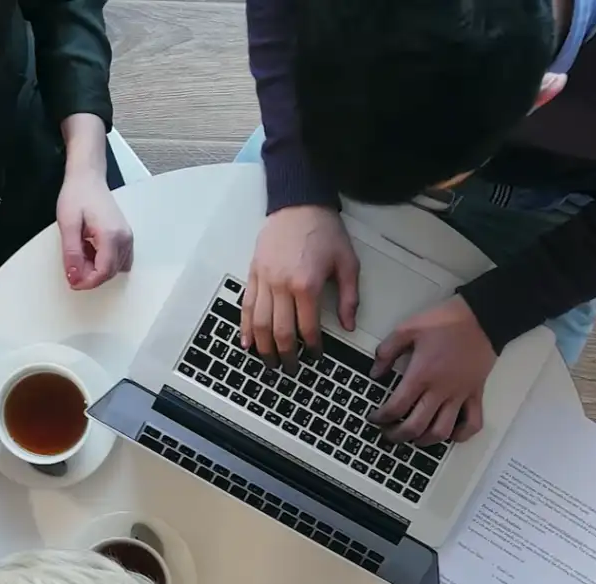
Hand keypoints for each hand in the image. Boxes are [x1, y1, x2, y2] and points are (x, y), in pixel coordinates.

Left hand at [56, 170, 133, 290]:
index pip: (103, 272)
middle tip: (72, 266)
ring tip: (81, 253)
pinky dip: (103, 262)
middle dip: (90, 276)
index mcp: (111, 235)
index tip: (72, 281)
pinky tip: (91, 250)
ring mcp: (127, 238)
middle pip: (109, 272)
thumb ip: (72, 253)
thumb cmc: (78, 195)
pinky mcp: (125, 238)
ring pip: (114, 268)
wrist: (88, 177)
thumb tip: (74, 277)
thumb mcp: (68, 224)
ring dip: (96, 268)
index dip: (87, 282)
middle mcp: (124, 239)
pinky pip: (117, 260)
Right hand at [242, 206, 358, 372]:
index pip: (307, 327)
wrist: (299, 203)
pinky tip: (247, 343)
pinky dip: (245, 327)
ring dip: (263, 347)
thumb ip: (349, 297)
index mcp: (307, 285)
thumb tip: (348, 325)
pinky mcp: (253, 274)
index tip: (315, 357)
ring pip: (259, 323)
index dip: (312, 347)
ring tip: (268, 363)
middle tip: (290, 368)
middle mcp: (281, 286)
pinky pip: (246, 306)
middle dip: (285, 355)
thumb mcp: (347, 262)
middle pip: (280, 331)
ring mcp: (264, 280)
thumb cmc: (324, 231)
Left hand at [371, 296, 495, 444]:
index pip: (396, 407)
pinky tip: (450, 434)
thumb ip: (386, 351)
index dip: (381, 417)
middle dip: (397, 436)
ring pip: (442, 431)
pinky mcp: (476, 394)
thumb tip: (375, 373)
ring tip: (413, 438)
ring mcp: (460, 394)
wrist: (483, 315)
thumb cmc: (445, 321)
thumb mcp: (408, 328)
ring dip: (424, 441)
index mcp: (421, 375)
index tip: (374, 418)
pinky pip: (472, 422)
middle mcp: (440, 390)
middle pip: (415, 426)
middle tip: (387, 433)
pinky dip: (461, 434)